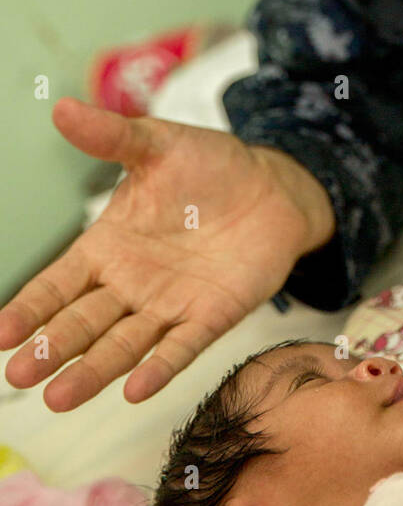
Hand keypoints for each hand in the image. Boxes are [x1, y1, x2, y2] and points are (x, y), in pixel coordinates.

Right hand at [0, 98, 333, 410]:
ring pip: (122, 344)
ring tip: (59, 398)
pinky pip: (181, 347)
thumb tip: (62, 108)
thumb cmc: (208, 166)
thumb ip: (112, 136)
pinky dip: (159, 367)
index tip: (0, 333)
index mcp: (107, 246)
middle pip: (82, 323)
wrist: (272, 186)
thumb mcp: (157, 145)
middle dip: (51, 349)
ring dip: (93, 370)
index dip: (30, 308)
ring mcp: (168, 304)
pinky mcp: (210, 316)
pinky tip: (134, 389)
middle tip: (19, 376)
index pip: (57, 284)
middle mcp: (129, 284)